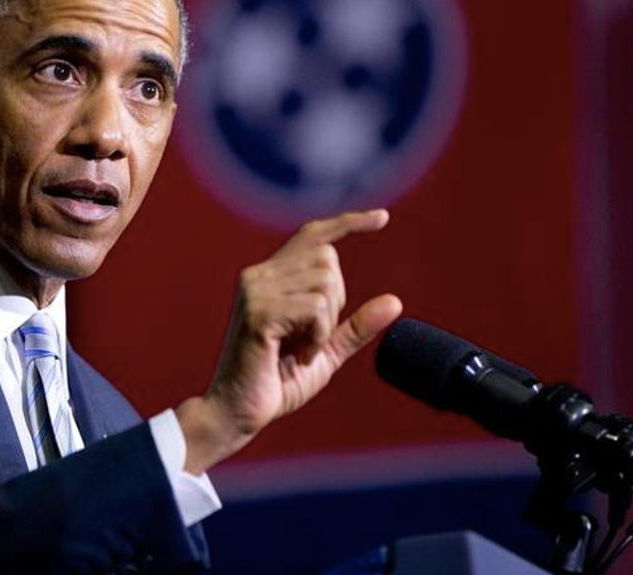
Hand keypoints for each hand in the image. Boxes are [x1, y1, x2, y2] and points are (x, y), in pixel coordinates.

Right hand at [177, 210, 401, 472]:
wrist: (236, 413)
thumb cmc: (275, 383)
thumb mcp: (326, 352)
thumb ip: (355, 327)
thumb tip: (395, 301)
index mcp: (270, 277)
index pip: (313, 235)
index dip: (349, 223)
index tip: (383, 218)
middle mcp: (259, 275)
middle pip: (327, 258)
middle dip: (336, 300)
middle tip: (310, 340)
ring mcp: (256, 291)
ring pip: (325, 281)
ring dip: (326, 323)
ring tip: (300, 350)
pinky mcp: (259, 312)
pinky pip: (315, 307)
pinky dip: (317, 337)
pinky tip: (296, 356)